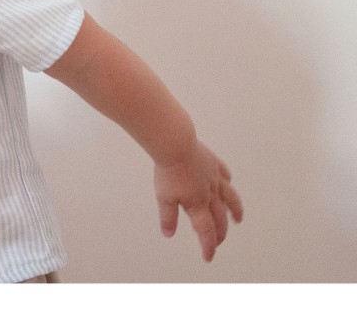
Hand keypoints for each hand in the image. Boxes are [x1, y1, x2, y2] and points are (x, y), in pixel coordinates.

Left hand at [153, 140, 242, 261]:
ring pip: (229, 198)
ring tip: (238, 219)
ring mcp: (214, 177)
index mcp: (198, 204)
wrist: (175, 145)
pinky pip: (224, 174)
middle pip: (219, 218)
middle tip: (218, 241)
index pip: (206, 232)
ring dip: (235, 210)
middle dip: (219, 233)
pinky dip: (227, 182)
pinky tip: (227, 182)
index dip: (208, 246)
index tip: (208, 257)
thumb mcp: (164, 197)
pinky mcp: (213, 163)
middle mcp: (210, 193)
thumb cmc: (168, 170)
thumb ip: (168, 217)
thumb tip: (168, 234)